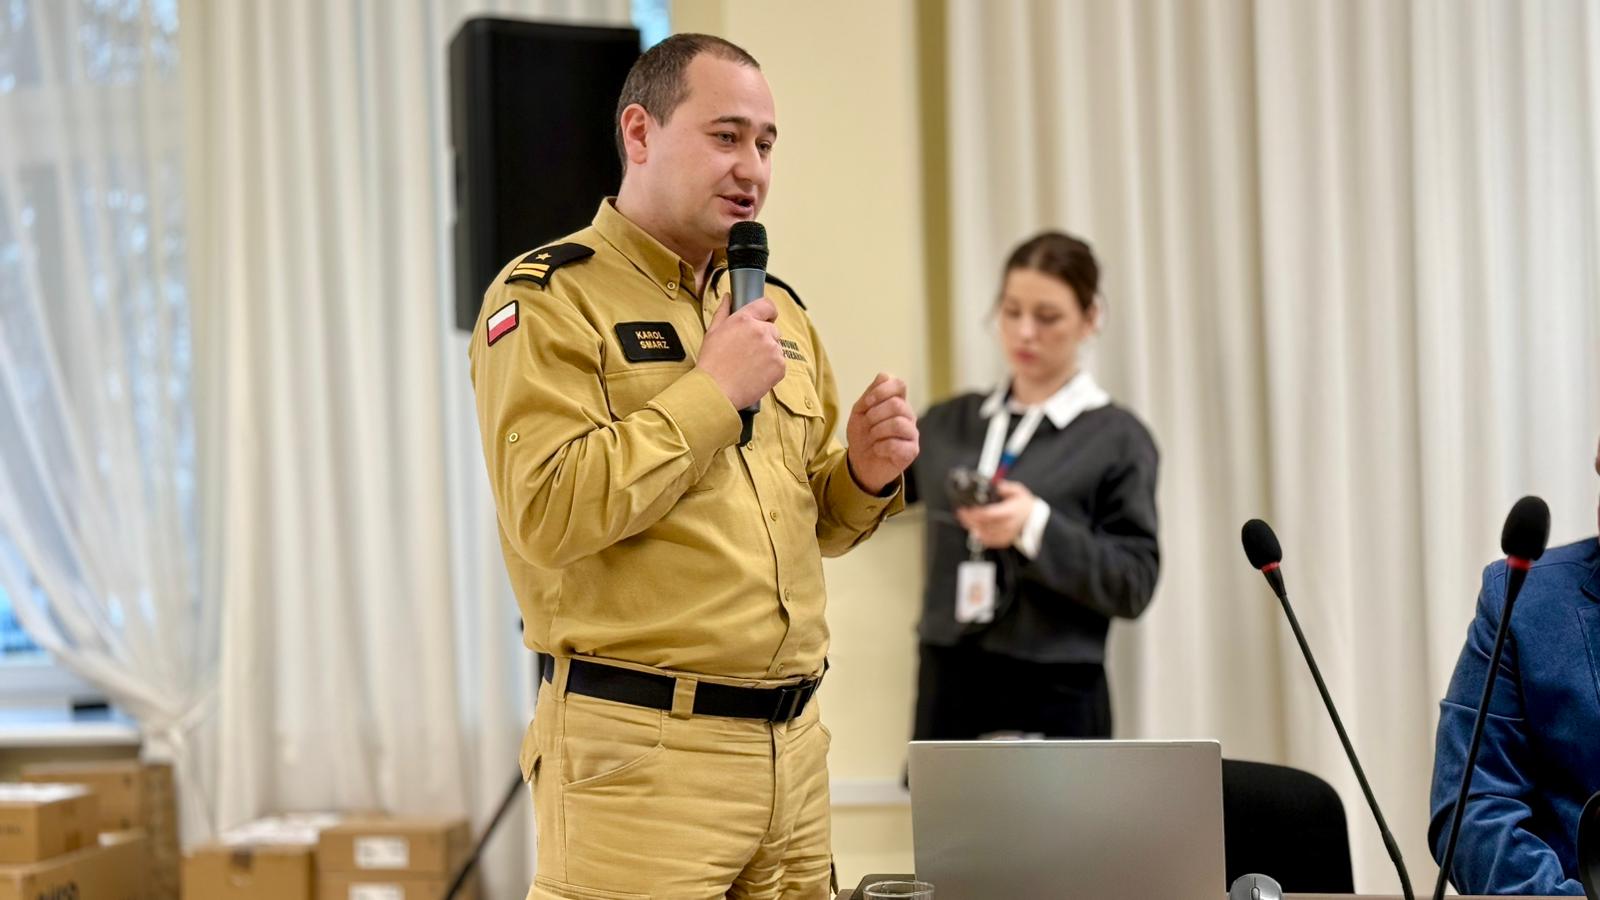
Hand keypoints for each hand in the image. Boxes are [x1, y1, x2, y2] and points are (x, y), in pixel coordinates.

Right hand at [696, 293, 784, 408]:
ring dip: (768, 354)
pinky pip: (780, 364)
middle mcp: (762, 331)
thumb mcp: (713, 332)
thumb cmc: (711, 362)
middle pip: (773, 330)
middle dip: (764, 338)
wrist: (716, 391)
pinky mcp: (780, 367)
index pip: (768, 305)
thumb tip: (728, 297)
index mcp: (745, 319)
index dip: (768, 313)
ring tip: (749, 366)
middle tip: (748, 353)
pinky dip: (771, 369)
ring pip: (776, 348)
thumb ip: (724, 311)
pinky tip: (755, 374)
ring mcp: (773, 349)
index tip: (766, 319)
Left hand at [845, 373, 918, 493]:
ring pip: (898, 423)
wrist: (859, 463)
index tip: (867, 403)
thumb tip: (884, 376)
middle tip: (868, 425)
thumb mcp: (859, 412)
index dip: (882, 391)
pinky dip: (880, 447)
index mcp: (897, 402)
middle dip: (874, 415)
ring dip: (877, 431)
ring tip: (872, 438)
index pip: (899, 384)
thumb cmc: (862, 436)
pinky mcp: (912, 451)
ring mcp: (912, 433)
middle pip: (896, 404)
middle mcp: (908, 415)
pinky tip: (878, 450)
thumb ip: (870, 395)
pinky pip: (896, 444)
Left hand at [955, 480, 1033, 548]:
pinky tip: (972, 528)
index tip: (966, 508)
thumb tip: (997, 485)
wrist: (1033, 520)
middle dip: (969, 518)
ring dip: (971, 526)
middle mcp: (1008, 525)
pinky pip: (987, 541)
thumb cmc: (1024, 506)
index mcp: (1011, 512)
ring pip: (984, 533)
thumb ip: (1007, 487)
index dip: (975, 512)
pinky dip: (978, 535)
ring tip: (964, 519)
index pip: (989, 514)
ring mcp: (1005, 535)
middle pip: (983, 524)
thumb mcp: (1019, 491)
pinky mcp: (1003, 541)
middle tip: (961, 512)